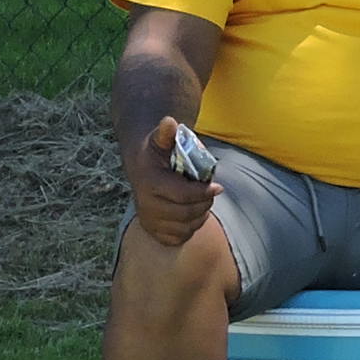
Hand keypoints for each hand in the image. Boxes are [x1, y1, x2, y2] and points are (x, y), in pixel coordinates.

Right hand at [129, 114, 221, 249]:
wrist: (141, 168)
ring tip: (202, 202)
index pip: (183, 196)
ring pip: (186, 228)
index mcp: (150, 184)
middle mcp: (146, 206)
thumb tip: (169, 120)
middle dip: (205, 203)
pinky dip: (190, 228)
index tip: (218, 186)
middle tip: (211, 193)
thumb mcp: (160, 139)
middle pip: (187, 214)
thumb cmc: (157, 152)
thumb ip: (166, 132)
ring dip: (200, 215)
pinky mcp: (153, 232)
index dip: (204, 192)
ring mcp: (149, 221)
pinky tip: (191, 214)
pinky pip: (179, 238)